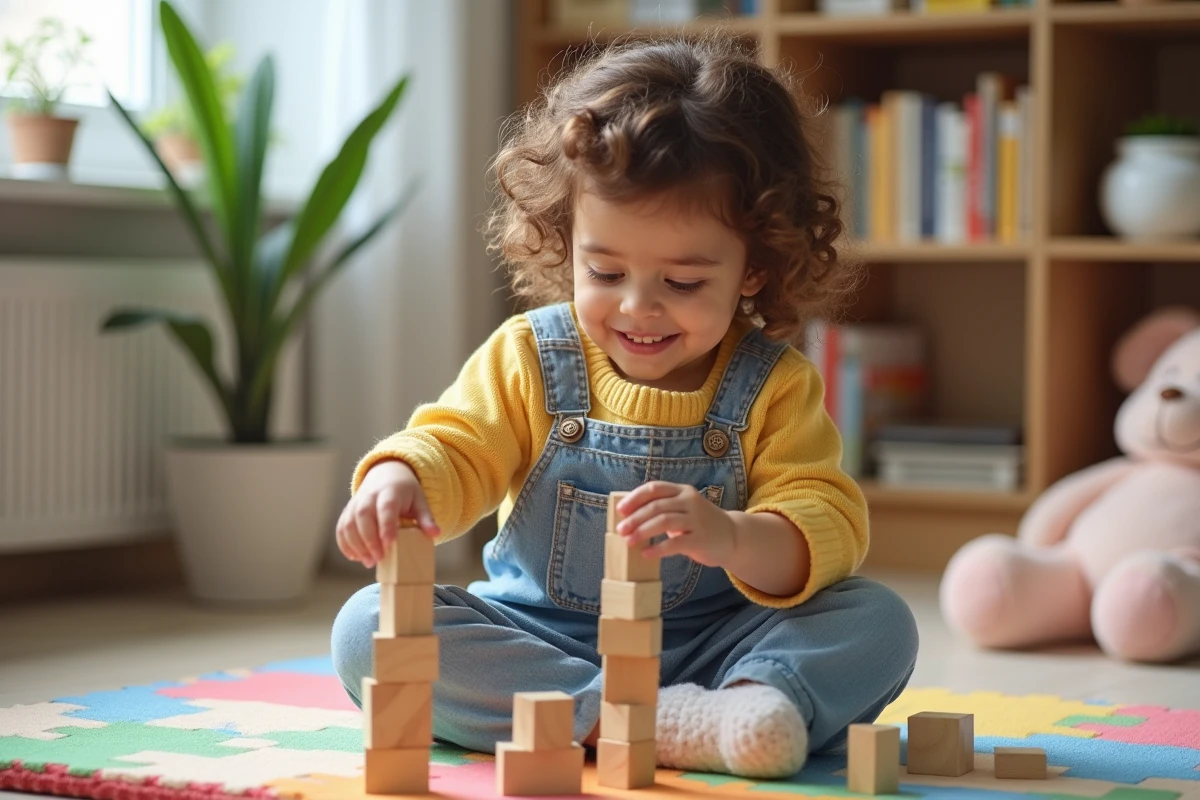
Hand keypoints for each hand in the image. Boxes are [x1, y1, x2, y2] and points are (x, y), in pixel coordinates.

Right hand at [336, 459, 438, 567]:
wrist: (386, 474)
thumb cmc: (405, 492)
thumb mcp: (419, 501)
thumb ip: (426, 518)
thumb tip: (435, 534)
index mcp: (390, 491)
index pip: (386, 508)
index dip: (386, 526)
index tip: (389, 544)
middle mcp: (369, 496)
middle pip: (363, 516)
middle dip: (369, 539)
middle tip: (378, 559)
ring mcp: (355, 503)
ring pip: (349, 523)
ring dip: (356, 545)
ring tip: (368, 562)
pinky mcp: (347, 512)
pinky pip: (341, 528)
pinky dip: (345, 544)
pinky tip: (355, 557)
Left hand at [616, 481, 735, 567]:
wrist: (733, 536)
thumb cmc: (700, 523)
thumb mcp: (684, 508)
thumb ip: (663, 508)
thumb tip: (629, 517)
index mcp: (682, 491)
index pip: (654, 488)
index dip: (635, 498)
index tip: (620, 510)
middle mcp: (689, 502)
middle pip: (656, 506)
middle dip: (635, 518)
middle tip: (620, 530)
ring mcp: (696, 520)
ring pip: (664, 521)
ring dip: (643, 531)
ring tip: (629, 541)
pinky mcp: (700, 539)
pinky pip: (675, 543)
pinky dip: (657, 549)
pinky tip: (646, 554)